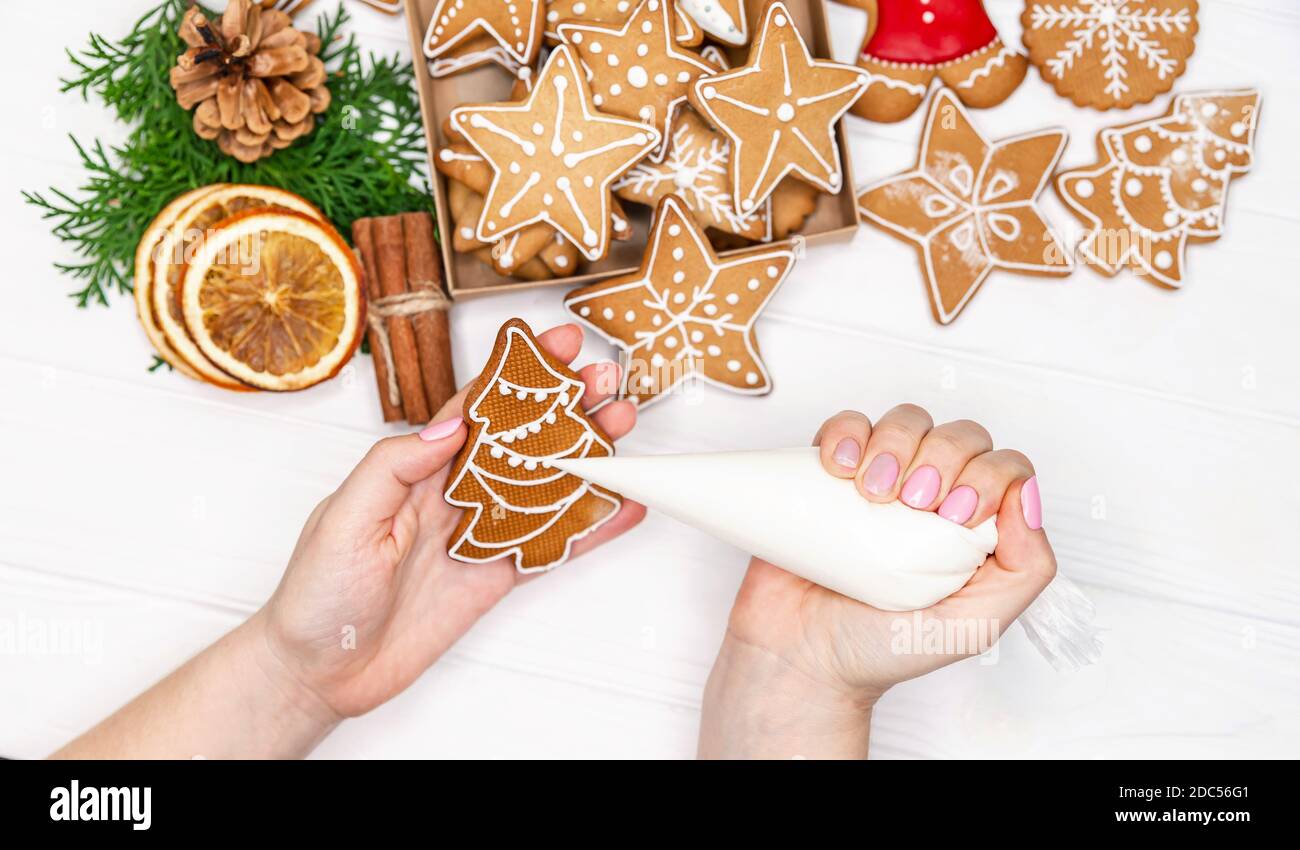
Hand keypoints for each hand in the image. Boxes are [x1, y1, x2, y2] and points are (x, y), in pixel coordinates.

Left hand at [254, 322, 644, 720]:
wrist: (321, 671)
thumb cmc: (317, 591)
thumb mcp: (344, 516)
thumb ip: (396, 465)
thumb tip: (453, 423)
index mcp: (418, 467)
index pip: (478, 408)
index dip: (520, 374)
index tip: (558, 346)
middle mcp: (455, 494)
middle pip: (524, 440)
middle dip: (568, 406)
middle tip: (608, 379)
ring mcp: (480, 534)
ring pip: (547, 486)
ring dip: (588, 456)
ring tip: (624, 426)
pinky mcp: (495, 577)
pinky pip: (551, 546)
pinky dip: (590, 528)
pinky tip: (623, 507)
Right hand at [698, 405, 1055, 757]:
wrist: (802, 658)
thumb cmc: (883, 650)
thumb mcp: (975, 627)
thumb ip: (1025, 571)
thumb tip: (1028, 498)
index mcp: (973, 527)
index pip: (1004, 468)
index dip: (987, 475)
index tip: (952, 517)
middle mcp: (932, 497)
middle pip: (959, 435)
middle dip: (942, 457)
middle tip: (912, 503)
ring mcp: (880, 480)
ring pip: (907, 420)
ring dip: (895, 443)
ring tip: (873, 492)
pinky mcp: (828, 474)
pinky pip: (845, 425)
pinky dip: (845, 432)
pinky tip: (837, 467)